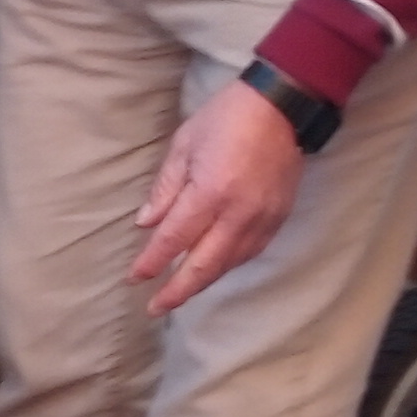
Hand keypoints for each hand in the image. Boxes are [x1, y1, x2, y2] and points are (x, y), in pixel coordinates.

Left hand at [131, 75, 304, 314]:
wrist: (281, 107)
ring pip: (229, 264)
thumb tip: (147, 225)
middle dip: (177, 291)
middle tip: (155, 308)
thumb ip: (165, 189)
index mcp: (210, 192)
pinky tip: (214, 269)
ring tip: (180, 293)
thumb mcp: (183, 146)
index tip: (135, 278)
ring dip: (202, 282)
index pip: (173, 239)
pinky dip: (229, 266)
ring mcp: (262, 219)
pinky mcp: (279, 218)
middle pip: (203, 265)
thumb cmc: (225, 119)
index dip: (152, 262)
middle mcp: (238, 213)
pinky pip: (250, 252)